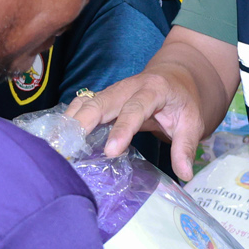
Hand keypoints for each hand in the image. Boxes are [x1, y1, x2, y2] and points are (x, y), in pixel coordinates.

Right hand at [69, 70, 205, 177]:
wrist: (175, 75)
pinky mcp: (103, 98)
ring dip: (70, 122)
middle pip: (101, 102)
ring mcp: (113, 91)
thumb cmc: (182, 100)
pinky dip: (69, 119)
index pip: (135, 109)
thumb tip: (184, 173)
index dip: (122, 129)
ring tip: (56, 145)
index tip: (111, 151)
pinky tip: (58, 137)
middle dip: (83, 123)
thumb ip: (185, 147)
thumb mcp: (192, 122)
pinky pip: (82, 105)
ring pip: (87, 102)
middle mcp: (128, 87)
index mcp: (153, 90)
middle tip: (68, 148)